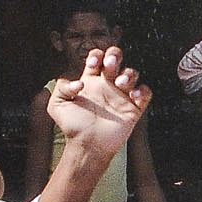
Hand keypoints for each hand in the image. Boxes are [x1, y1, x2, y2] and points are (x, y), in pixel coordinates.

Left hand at [47, 44, 148, 161]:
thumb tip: (78, 82)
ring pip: (132, 73)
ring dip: (129, 74)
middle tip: (110, 65)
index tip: (93, 64)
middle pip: (116, 58)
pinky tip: (134, 96)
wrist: (87, 146)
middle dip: (115, 56)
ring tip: (120, 83)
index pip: (97, 57)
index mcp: (90, 81)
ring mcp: (120, 96)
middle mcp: (107, 85)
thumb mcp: (57, 105)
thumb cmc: (72, 127)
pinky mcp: (133, 109)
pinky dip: (143, 91)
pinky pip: (145, 93)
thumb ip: (62, 87)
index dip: (96, 55)